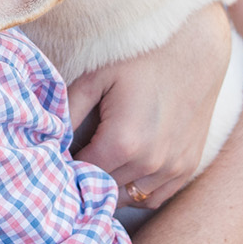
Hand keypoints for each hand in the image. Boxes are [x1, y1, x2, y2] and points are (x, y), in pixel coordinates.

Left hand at [66, 3, 229, 208]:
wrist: (194, 46)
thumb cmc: (138, 57)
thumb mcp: (93, 78)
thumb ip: (66, 114)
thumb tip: (47, 144)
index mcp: (122, 143)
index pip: (80, 176)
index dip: (64, 168)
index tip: (56, 156)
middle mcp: (150, 163)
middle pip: (103, 190)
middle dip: (85, 178)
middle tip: (75, 157)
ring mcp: (173, 168)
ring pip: (127, 198)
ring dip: (110, 186)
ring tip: (100, 162)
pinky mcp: (188, 167)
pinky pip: (154, 198)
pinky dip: (136, 190)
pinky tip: (125, 169)